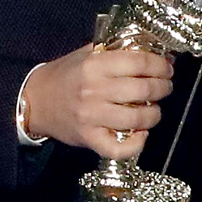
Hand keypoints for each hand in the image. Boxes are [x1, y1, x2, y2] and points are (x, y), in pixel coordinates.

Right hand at [21, 45, 173, 158]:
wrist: (34, 101)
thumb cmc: (64, 76)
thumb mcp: (85, 55)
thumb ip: (114, 52)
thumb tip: (153, 53)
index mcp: (93, 65)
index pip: (139, 62)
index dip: (160, 66)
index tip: (167, 68)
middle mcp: (93, 90)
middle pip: (144, 90)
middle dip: (163, 88)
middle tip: (165, 87)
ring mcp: (91, 117)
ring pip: (138, 119)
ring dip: (154, 114)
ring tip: (154, 110)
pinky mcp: (89, 138)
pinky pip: (120, 148)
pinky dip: (137, 144)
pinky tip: (141, 134)